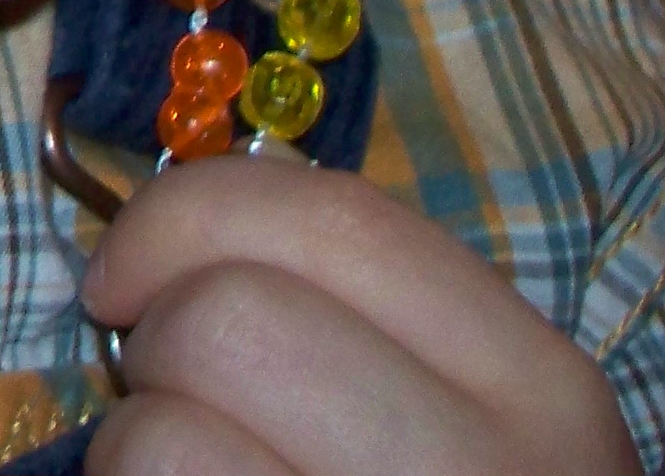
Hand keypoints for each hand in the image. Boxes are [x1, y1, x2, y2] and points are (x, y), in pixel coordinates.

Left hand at [83, 155, 632, 475]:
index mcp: (544, 389)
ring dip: (136, 448)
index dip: (190, 214)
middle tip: (169, 409)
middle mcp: (498, 469)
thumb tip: (172, 242)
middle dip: (158, 347)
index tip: (120, 275)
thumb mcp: (456, 424)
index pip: (341, 219)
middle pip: (233, 314)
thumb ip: (360, 328)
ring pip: (167, 428)